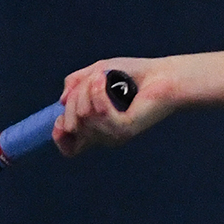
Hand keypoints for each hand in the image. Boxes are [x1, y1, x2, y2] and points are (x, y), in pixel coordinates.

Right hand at [54, 57, 176, 155]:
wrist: (163, 75)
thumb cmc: (134, 74)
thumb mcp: (96, 74)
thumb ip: (75, 85)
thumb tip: (61, 101)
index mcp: (98, 129)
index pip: (70, 149)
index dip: (59, 135)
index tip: (60, 120)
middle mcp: (105, 136)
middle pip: (71, 123)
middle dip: (76, 96)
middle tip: (96, 78)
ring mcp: (115, 135)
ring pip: (82, 115)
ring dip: (88, 89)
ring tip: (104, 76)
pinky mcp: (125, 129)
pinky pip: (98, 112)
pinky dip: (97, 91)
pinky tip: (105, 78)